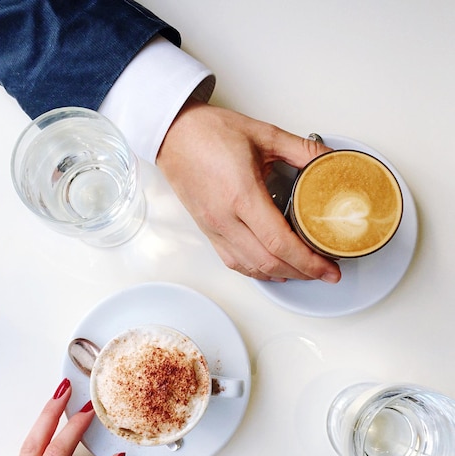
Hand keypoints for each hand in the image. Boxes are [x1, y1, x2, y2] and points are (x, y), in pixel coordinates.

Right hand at [157, 99, 340, 282]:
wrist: (173, 135)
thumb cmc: (208, 133)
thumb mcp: (263, 135)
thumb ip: (301, 150)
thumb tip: (330, 159)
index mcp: (242, 195)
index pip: (280, 242)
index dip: (308, 261)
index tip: (328, 268)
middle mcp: (226, 219)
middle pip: (269, 262)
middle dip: (303, 273)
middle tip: (326, 273)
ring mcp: (214, 229)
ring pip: (252, 267)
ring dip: (282, 274)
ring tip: (306, 272)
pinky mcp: (208, 232)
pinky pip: (234, 262)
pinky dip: (257, 272)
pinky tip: (273, 270)